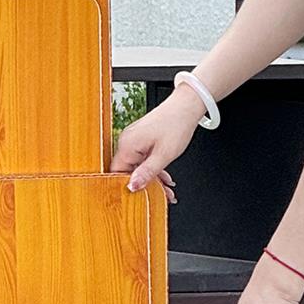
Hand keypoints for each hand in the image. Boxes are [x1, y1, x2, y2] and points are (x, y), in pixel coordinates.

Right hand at [110, 84, 205, 202]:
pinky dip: (153, 168)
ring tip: (167, 189)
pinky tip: (165, 176)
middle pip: (128, 171)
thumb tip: (133, 186)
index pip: (117, 173)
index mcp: (127, 145)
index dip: (128, 187)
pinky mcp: (141, 139)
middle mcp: (126, 141)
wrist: (186, 107)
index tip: (140, 197)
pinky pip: (142, 159)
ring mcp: (133, 140)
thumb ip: (147, 172)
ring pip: (137, 167)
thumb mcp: (164, 155)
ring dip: (152, 178)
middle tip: (162, 195)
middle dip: (145, 185)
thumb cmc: (176, 125)